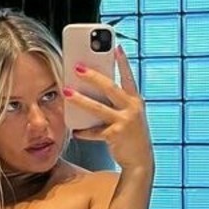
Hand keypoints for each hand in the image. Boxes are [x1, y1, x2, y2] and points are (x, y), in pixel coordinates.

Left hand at [63, 45, 153, 174]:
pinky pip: (95, 131)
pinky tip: (75, 131)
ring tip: (67, 92)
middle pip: (110, 87)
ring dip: (80, 100)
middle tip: (77, 67)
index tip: (116, 47)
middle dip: (92, 76)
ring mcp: (125, 121)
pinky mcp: (116, 134)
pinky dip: (84, 132)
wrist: (141, 161)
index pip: (129, 77)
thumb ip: (117, 103)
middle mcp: (132, 108)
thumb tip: (94, 91)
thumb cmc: (132, 135)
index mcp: (135, 100)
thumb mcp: (130, 115)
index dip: (123, 62)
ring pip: (98, 108)